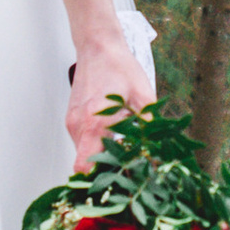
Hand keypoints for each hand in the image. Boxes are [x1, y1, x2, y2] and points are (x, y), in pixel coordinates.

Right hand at [68, 32, 151, 171]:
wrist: (98, 46)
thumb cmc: (119, 68)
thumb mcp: (143, 97)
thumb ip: (148, 127)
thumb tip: (157, 151)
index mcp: (95, 123)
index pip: (84, 167)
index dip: (98, 180)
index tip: (116, 182)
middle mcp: (78, 126)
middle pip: (84, 164)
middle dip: (104, 170)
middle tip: (127, 170)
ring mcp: (72, 122)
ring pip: (83, 153)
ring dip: (100, 156)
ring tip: (122, 150)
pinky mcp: (71, 118)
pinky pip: (81, 141)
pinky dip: (95, 144)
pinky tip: (112, 135)